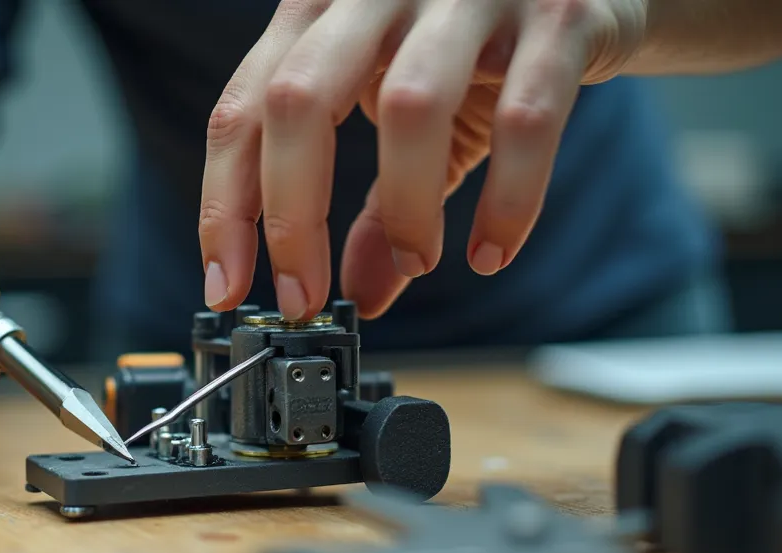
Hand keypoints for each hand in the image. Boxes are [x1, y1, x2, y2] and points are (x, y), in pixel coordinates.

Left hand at [199, 0, 646, 318]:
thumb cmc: (479, 48)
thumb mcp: (408, 119)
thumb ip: (379, 208)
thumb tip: (362, 296)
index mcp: (321, 7)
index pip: (244, 106)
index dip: (223, 205)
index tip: (226, 286)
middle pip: (299, 99)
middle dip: (291, 216)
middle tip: (304, 296)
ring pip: (411, 106)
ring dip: (405, 209)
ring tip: (418, 264)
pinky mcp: (558, 12)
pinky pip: (525, 120)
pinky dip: (507, 200)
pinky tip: (492, 252)